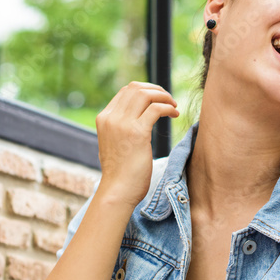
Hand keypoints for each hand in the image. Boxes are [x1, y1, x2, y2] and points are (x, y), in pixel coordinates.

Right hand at [95, 82, 178, 208]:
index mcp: (104, 118)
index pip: (125, 91)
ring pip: (146, 94)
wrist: (118, 191)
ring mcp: (122, 124)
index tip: (159, 99)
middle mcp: (111, 118)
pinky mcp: (137, 133)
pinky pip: (156, 109)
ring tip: (174, 106)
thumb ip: (121, 128)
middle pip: (136, 88)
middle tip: (169, 100)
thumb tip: (138, 119)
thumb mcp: (115, 144)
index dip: (146, 90)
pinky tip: (175, 115)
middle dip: (157, 90)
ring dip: (164, 96)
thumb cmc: (121, 173)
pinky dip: (168, 108)